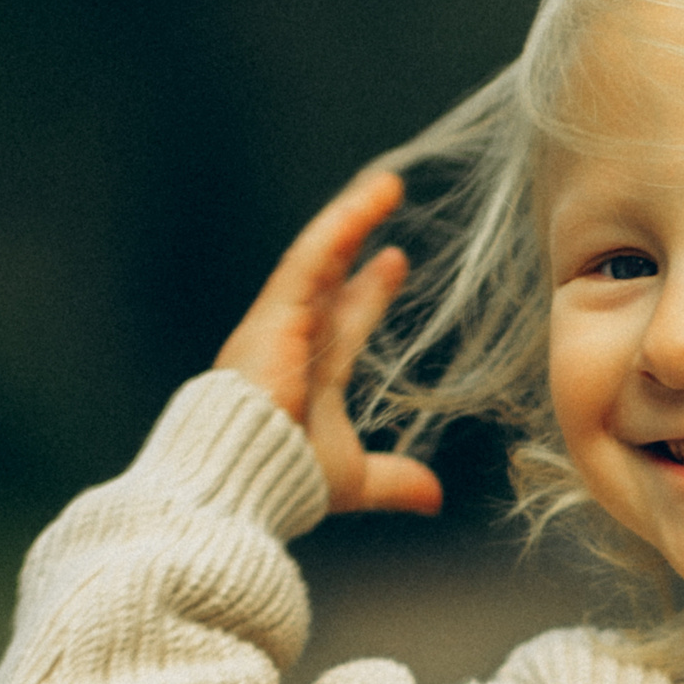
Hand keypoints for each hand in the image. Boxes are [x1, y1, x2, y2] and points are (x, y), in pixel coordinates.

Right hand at [214, 170, 443, 515]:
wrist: (247, 477)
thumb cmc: (288, 478)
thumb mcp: (354, 478)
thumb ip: (394, 481)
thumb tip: (436, 497)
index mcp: (308, 374)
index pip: (344, 319)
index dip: (369, 292)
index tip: (396, 261)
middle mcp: (290, 342)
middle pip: (329, 277)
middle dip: (357, 241)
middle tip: (387, 201)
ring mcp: (278, 323)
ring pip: (318, 258)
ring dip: (351, 218)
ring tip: (386, 185)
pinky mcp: (273, 312)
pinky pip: (307, 259)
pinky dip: (336, 229)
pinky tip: (364, 205)